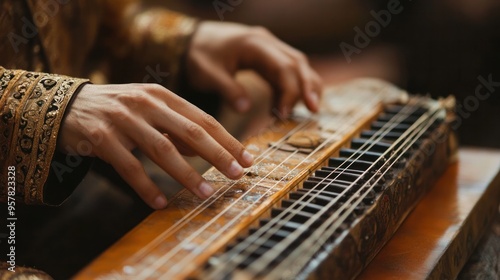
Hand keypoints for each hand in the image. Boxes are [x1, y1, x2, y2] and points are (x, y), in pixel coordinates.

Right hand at [58, 83, 253, 208]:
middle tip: (238, 174)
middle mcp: (145, 103)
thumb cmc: (118, 111)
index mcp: (162, 96)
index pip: (202, 119)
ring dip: (186, 174)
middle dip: (218, 154)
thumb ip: (176, 127)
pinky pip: (128, 166)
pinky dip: (145, 186)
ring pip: (161, 149)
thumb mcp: (149, 110)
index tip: (247, 158)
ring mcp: (122, 119)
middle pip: (189, 131)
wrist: (67, 105)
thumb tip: (208, 150)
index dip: (227, 140)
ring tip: (206, 193)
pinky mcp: (100, 138)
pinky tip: (159, 202)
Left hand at [186, 21, 322, 116]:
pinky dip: (291, 87)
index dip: (289, 91)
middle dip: (308, 87)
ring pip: (297, 65)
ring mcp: (269, 48)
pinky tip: (286, 106)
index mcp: (254, 44)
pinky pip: (286, 71)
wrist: (193, 40)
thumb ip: (227, 90)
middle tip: (313, 110)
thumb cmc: (200, 55)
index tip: (283, 114)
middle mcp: (267, 43)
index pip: (283, 67)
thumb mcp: (207, 74)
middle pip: (297, 63)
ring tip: (311, 109)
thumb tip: (245, 109)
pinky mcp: (267, 57)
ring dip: (306, 86)